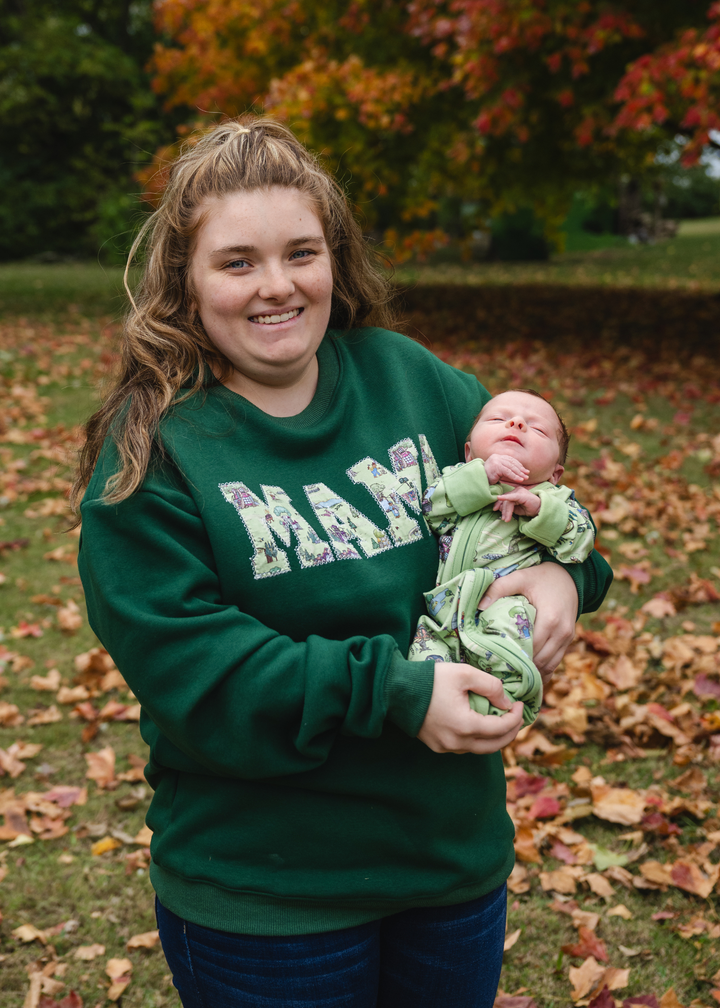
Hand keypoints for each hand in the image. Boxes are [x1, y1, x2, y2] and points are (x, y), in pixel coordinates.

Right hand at [417, 661, 524, 753]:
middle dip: (510, 732)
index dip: (516, 717)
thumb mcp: (464, 674)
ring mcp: (445, 747)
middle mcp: (457, 743)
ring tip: (501, 721)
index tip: (519, 704)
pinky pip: (464, 748)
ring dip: (494, 738)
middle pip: (494, 746)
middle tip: (517, 717)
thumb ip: (490, 686)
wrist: (396, 691)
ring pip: (479, 749)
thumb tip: (505, 701)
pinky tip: (480, 725)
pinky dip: (478, 739)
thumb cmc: (430, 680)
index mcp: (466, 726)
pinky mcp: (437, 746)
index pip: (501, 729)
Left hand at [477, 564, 577, 683]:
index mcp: (550, 619)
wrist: (569, 576)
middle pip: (540, 661)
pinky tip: (527, 677)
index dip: (514, 658)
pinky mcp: (569, 641)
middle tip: (500, 676)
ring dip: (532, 673)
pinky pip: (555, 662)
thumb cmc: (542, 577)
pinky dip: (542, 670)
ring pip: (549, 666)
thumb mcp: (520, 577)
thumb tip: (480, 606)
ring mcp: (568, 638)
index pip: (530, 648)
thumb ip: (499, 588)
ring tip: (511, 679)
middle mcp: (562, 632)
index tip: (496, 664)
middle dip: (521, 669)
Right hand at [484, 453, 528, 485]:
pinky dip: (515, 476)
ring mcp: (496, 461)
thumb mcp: (498, 470)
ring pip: (511, 467)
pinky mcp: (496, 466)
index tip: (525, 471)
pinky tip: (519, 480)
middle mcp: (496, 457)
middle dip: (520, 470)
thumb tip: (518, 469)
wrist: (479, 480)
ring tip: (525, 478)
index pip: (511, 460)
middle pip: (512, 463)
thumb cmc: (488, 477)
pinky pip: (508, 472)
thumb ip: (506, 468)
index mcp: (497, 456)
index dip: (519, 465)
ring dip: (519, 473)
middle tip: (527, 475)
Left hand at [493, 487, 540, 521]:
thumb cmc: (529, 509)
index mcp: (515, 493)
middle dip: (503, 510)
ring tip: (507, 519)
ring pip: (508, 501)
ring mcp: (519, 491)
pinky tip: (500, 498)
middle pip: (505, 500)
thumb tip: (499, 508)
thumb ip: (509, 508)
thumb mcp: (516, 509)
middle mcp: (516, 490)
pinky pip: (512, 497)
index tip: (495, 510)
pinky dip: (505, 497)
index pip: (504, 498)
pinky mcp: (521, 494)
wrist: (540, 510)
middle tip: (503, 518)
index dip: (499, 504)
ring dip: (506, 511)